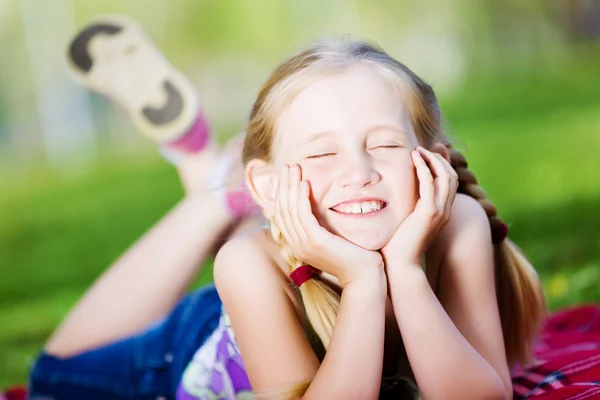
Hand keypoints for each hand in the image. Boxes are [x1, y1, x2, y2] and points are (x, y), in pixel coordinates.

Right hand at [274, 164, 383, 286]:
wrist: (364, 275)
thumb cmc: (354, 256)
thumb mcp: (332, 239)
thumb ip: (321, 227)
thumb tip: (318, 208)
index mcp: (298, 245)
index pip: (283, 215)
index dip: (283, 194)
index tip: (287, 176)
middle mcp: (297, 246)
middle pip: (283, 210)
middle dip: (284, 186)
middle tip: (287, 166)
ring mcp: (304, 245)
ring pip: (290, 210)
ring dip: (291, 186)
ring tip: (294, 169)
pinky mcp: (315, 242)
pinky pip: (303, 215)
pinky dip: (302, 198)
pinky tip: (305, 183)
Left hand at [381, 146, 457, 270]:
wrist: (399, 265)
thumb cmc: (398, 245)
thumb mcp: (406, 220)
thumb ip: (409, 206)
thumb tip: (399, 196)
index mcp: (442, 212)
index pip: (450, 182)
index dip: (442, 164)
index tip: (429, 152)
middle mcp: (446, 211)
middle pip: (451, 176)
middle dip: (439, 158)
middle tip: (423, 148)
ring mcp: (440, 212)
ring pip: (445, 176)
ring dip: (432, 159)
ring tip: (418, 150)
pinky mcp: (430, 213)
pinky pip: (430, 183)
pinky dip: (423, 167)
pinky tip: (413, 158)